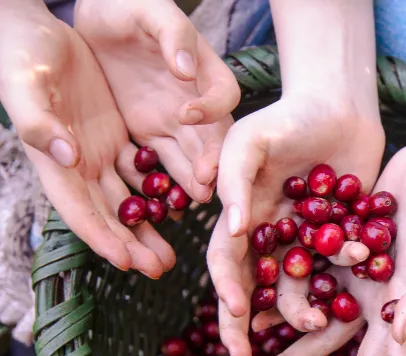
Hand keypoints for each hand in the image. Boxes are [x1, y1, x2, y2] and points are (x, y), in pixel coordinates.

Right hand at [0, 2, 172, 276]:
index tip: (128, 262)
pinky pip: (141, 170)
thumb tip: (68, 157)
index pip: (80, 212)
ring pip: (128, 200)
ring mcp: (98, 153)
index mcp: (54, 164)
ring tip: (170, 253)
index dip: (102, 239)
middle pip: (107, 216)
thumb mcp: (27, 87)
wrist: (33, 31)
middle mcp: (77, 166)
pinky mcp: (115, 137)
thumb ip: (40, 124)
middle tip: (160, 269)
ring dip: (147, 227)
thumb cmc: (21, 56)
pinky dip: (157, 190)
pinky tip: (179, 206)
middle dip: (132, 245)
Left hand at [75, 0, 239, 201]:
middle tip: (206, 181)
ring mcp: (174, 121)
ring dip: (195, 178)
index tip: (187, 114)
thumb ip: (172, 36)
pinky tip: (162, 200)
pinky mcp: (149, 133)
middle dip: (213, 160)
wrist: (97, 19)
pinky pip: (161, 161)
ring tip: (193, 199)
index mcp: (206, 71)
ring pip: (192, 155)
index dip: (211, 108)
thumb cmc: (128, 4)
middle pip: (215, 136)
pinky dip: (164, 181)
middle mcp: (197, 102)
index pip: (223, 94)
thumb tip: (186, 70)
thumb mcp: (151, 11)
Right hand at [208, 96, 384, 355]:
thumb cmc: (286, 118)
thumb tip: (232, 230)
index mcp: (241, 220)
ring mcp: (305, 242)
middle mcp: (270, 238)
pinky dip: (343, 280)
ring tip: (317, 323)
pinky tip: (351, 290)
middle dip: (249, 324)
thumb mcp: (249, 140)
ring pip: (299, 288)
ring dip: (303, 310)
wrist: (340, 106)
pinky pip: (338, 270)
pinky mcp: (338, 239)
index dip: (226, 290)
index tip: (236, 314)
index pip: (226, 264)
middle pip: (257, 288)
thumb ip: (234, 181)